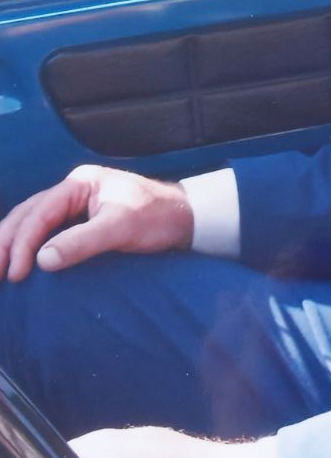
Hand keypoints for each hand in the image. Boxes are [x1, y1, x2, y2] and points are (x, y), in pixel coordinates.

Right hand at [0, 166, 193, 281]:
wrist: (184, 218)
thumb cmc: (158, 217)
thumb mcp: (121, 228)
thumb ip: (82, 242)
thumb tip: (42, 260)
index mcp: (80, 183)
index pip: (39, 213)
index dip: (23, 244)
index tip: (16, 274)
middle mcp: (73, 190)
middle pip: (26, 213)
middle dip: (6, 242)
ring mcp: (76, 204)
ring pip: (31, 221)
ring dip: (12, 244)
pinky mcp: (81, 220)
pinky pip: (45, 231)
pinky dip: (28, 246)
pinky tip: (19, 262)